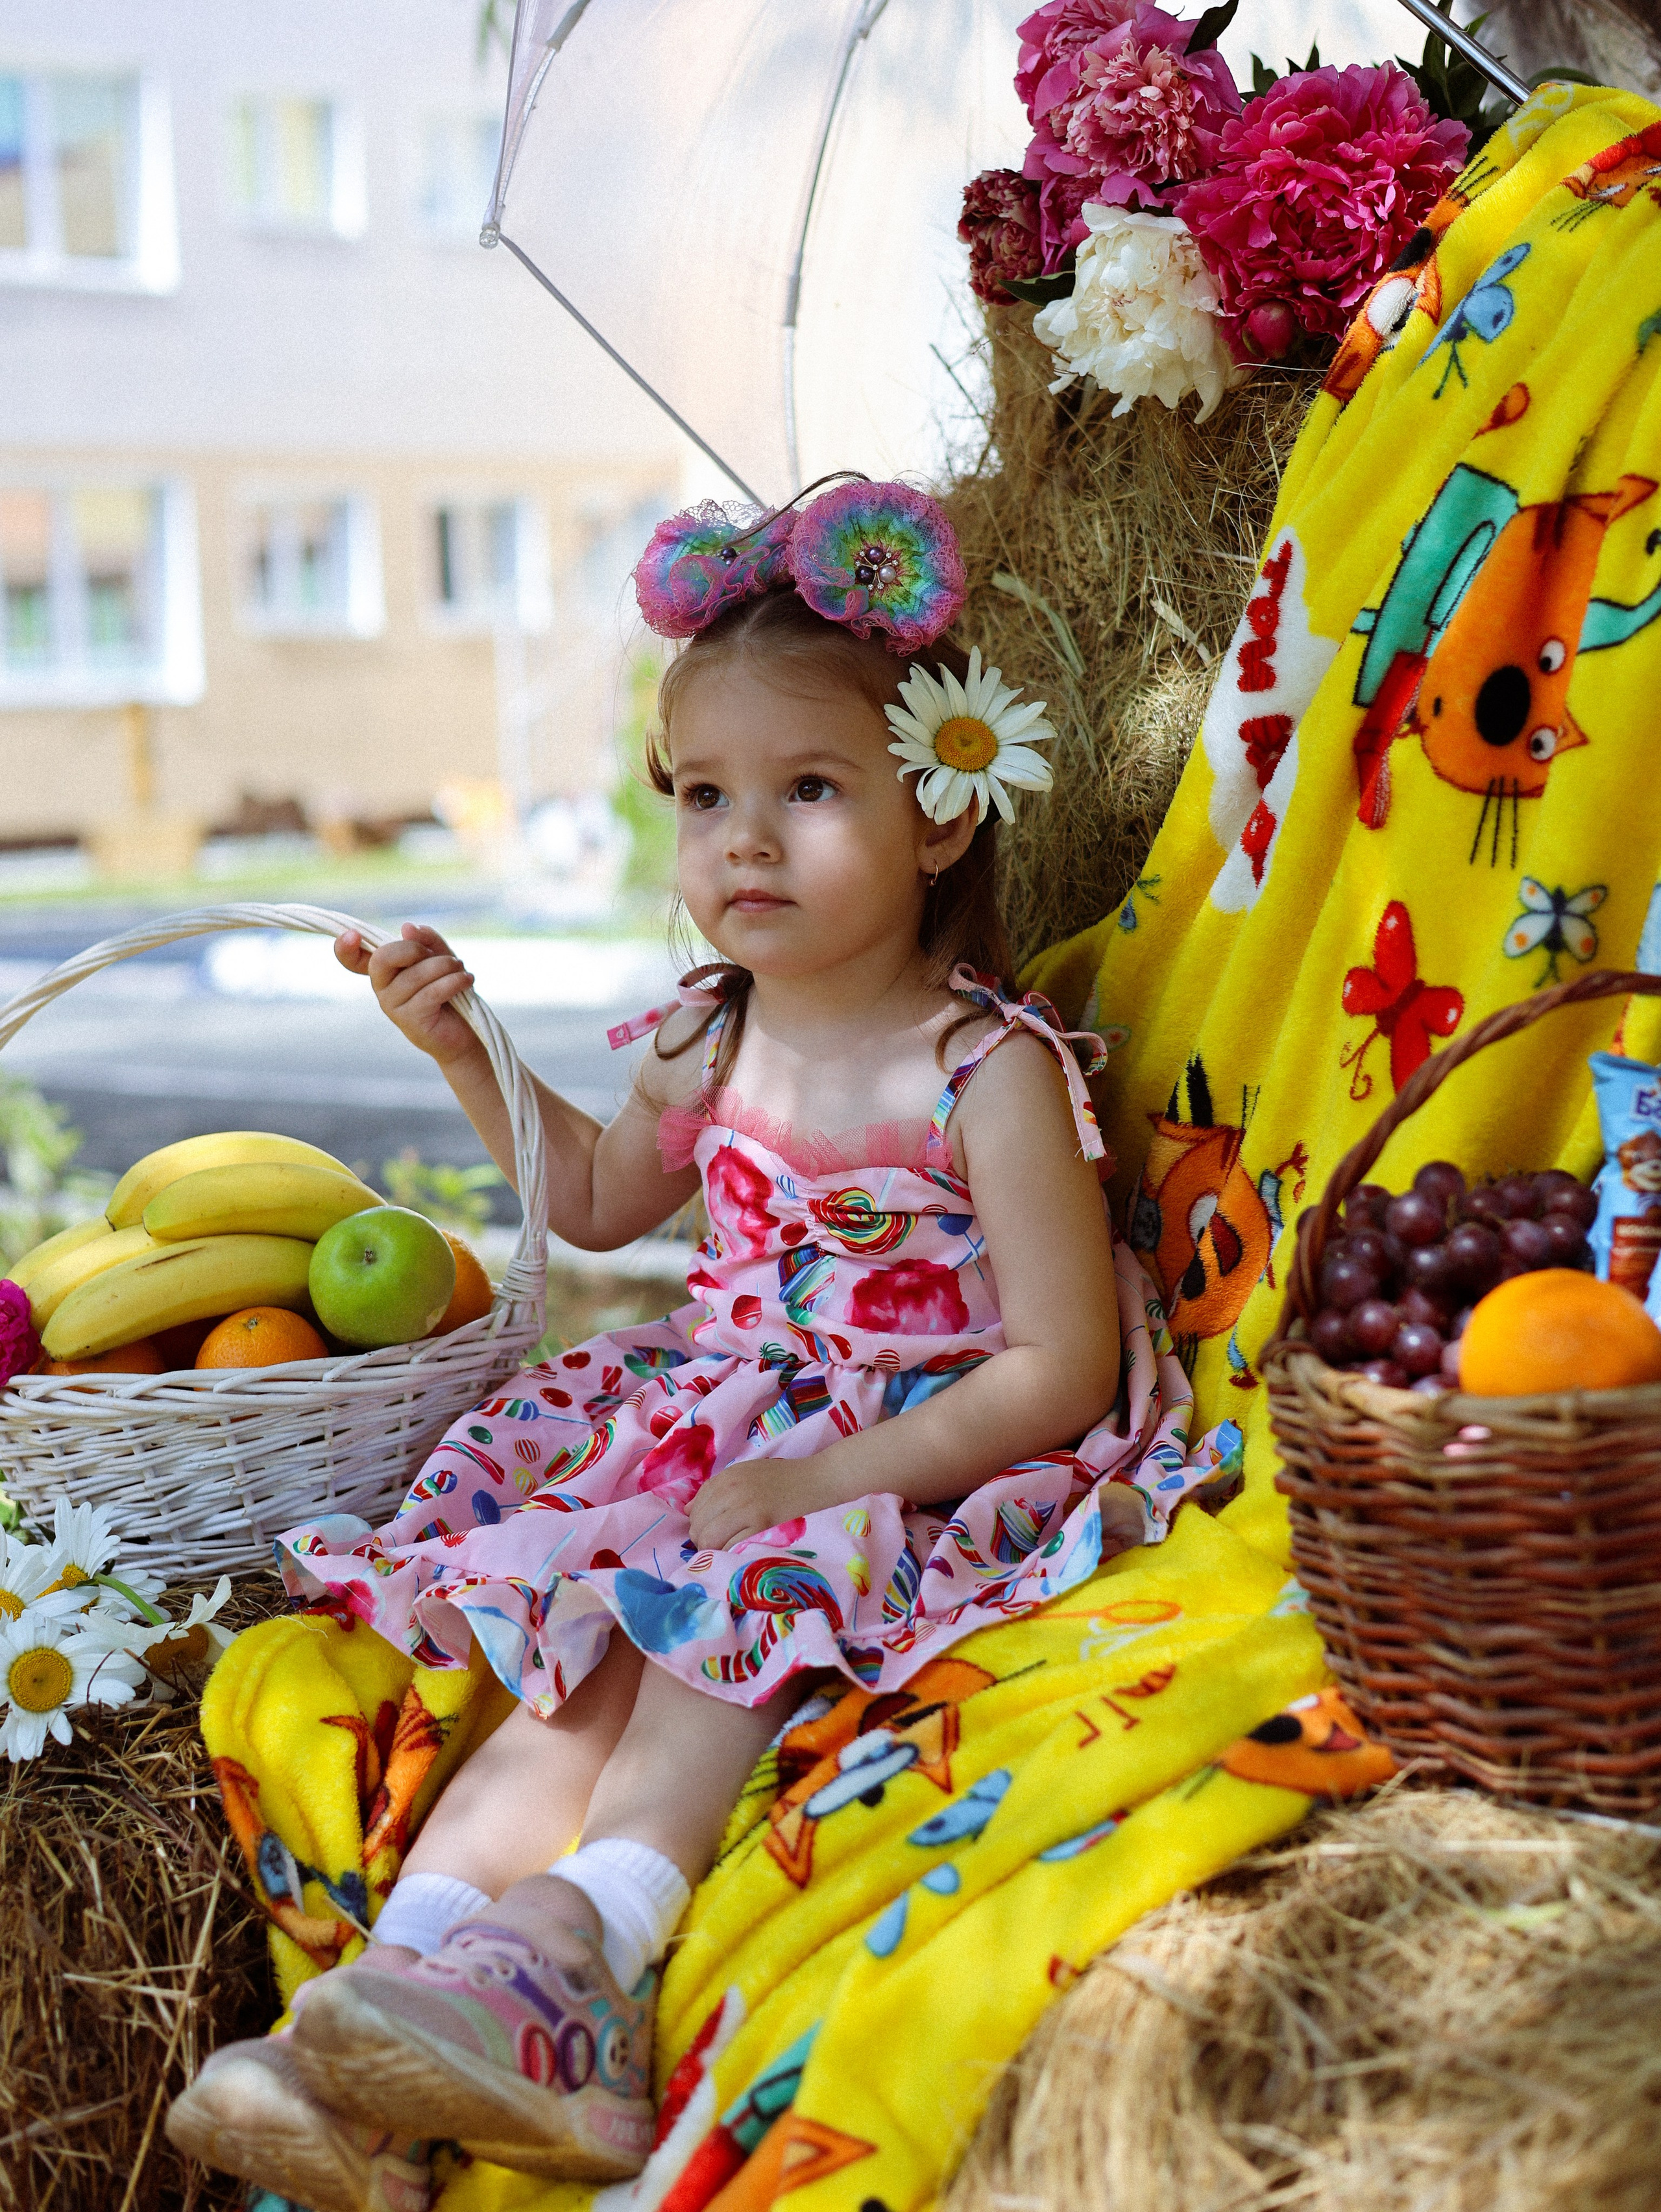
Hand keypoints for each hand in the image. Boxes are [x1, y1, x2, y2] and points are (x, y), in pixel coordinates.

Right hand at [335, 923, 479, 1067]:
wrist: (463, 1034)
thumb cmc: (449, 992)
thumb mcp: (440, 958)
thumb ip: (426, 940)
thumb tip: (407, 927)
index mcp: (385, 970)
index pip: (353, 959)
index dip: (345, 948)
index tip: (351, 936)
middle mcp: (382, 988)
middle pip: (383, 958)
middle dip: (415, 949)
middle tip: (444, 956)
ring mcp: (392, 1006)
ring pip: (414, 975)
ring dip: (446, 966)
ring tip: (462, 970)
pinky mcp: (410, 1021)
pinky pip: (430, 993)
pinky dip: (453, 982)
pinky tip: (466, 980)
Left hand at [687, 1463, 814, 1552]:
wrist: (813, 1479)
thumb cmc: (780, 1477)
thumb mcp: (743, 1474)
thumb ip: (715, 1490)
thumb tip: (688, 1511)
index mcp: (726, 1478)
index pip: (694, 1507)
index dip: (697, 1523)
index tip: (708, 1529)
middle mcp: (731, 1491)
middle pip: (698, 1525)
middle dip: (701, 1538)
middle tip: (715, 1542)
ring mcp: (745, 1508)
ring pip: (709, 1538)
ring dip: (711, 1548)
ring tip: (723, 1548)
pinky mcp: (761, 1524)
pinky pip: (730, 1546)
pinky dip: (728, 1552)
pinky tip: (736, 1550)